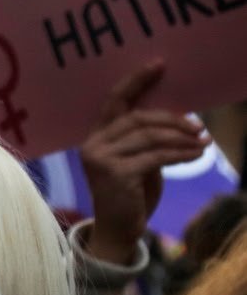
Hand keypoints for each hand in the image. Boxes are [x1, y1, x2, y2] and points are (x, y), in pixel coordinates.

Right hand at [79, 61, 208, 263]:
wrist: (117, 230)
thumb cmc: (130, 195)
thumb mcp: (138, 161)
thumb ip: (146, 139)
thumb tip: (179, 118)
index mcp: (95, 137)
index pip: (114, 102)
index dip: (136, 81)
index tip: (159, 64)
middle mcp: (92, 145)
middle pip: (139, 118)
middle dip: (173, 120)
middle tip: (198, 127)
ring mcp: (101, 160)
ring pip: (150, 136)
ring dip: (182, 137)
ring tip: (202, 142)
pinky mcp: (116, 174)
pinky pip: (157, 155)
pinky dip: (181, 154)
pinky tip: (197, 154)